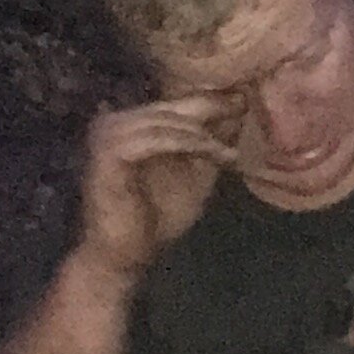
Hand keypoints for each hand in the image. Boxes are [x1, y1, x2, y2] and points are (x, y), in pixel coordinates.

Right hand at [73, 96, 236, 281]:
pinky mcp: (109, 152)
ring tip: (228, 150)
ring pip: (163, 121)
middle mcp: (116, 121)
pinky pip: (154, 139)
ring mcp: (109, 134)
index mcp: (134, 124)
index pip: (174, 102)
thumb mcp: (196, 176)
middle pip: (169, 105)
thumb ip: (212, 145)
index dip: (210, 99)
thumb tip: (237, 112)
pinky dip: (184, 143)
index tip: (244, 98)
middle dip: (209, 108)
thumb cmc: (157, 217)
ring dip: (200, 134)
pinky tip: (210, 152)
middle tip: (242, 107)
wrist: (125, 254)